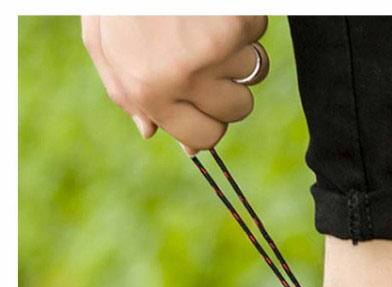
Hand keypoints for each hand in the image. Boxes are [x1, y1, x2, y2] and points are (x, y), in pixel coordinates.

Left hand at [81, 16, 268, 153]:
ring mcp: (214, 51)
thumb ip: (125, 94)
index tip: (208, 104)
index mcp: (149, 91)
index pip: (205, 138)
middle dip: (231, 86)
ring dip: (241, 48)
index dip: (212, 122)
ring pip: (255, 71)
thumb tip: (149, 131)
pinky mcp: (237, 25)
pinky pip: (258, 33)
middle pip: (237, 110)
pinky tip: (214, 6)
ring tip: (208, 22)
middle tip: (209, 56)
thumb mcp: (103, 43)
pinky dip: (244, 17)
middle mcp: (183, 79)